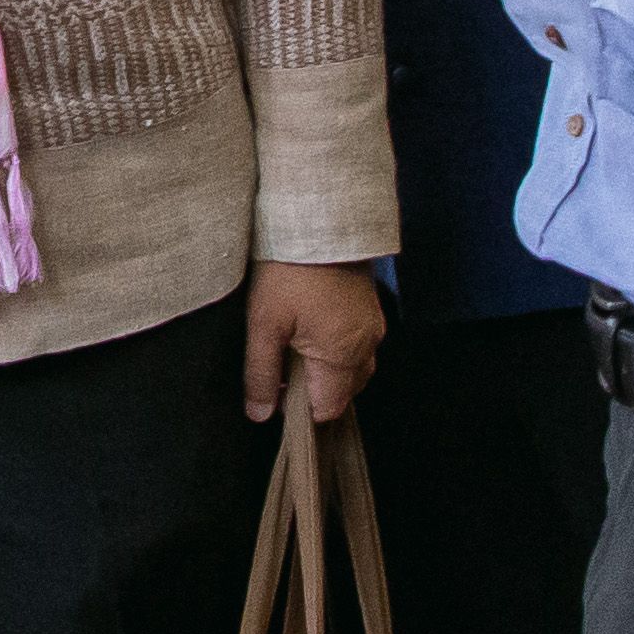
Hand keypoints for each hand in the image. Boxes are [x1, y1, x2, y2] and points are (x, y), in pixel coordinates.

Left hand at [242, 258, 383, 423]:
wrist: (317, 219)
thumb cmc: (288, 269)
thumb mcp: (264, 325)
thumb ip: (262, 374)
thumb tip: (260, 414)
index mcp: (343, 354)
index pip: (327, 408)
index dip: (299, 408)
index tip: (276, 390)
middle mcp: (367, 345)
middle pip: (343, 391)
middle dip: (313, 389)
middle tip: (282, 364)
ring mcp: (373, 326)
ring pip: (352, 369)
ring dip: (326, 369)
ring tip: (295, 344)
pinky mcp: (370, 309)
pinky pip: (358, 345)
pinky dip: (336, 349)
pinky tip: (311, 328)